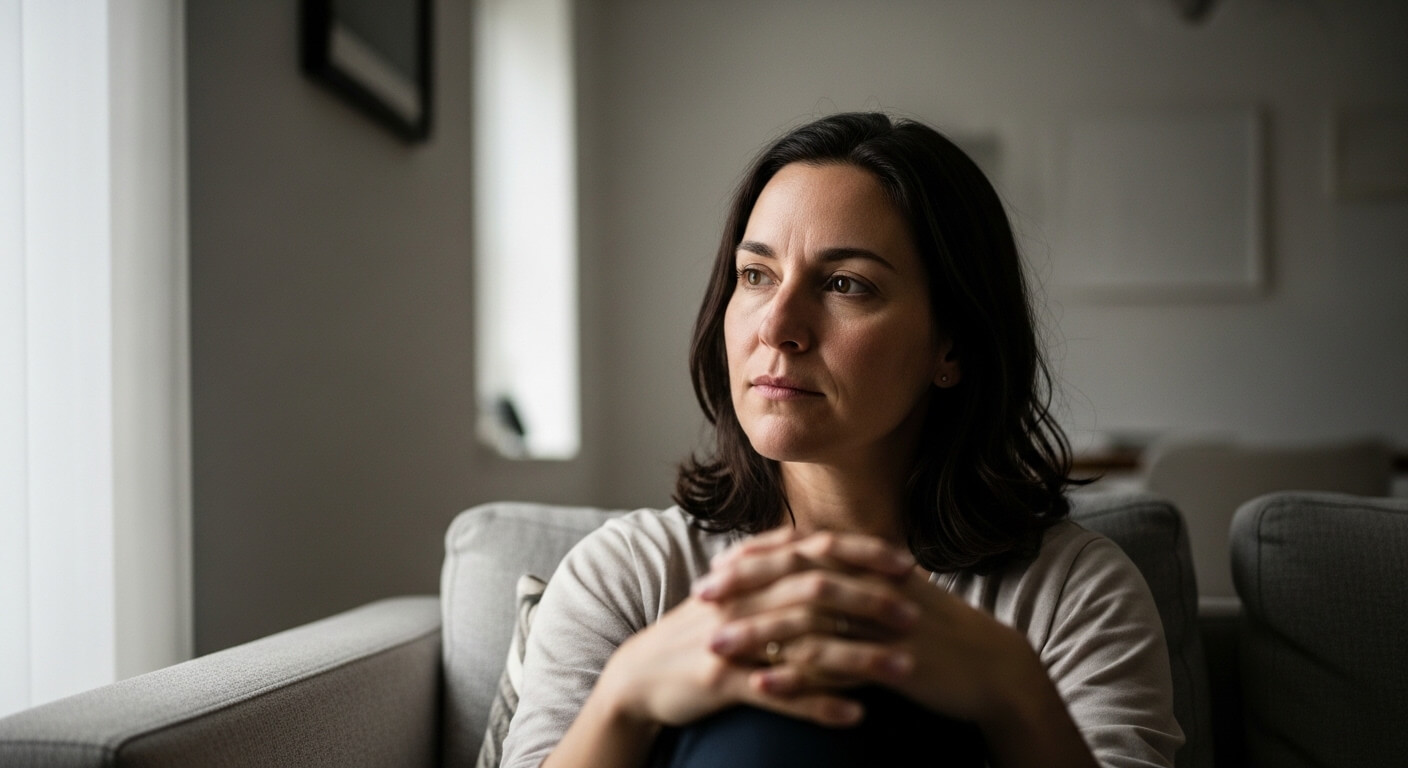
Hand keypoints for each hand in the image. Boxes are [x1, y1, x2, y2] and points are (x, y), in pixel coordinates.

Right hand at [596, 527, 920, 728]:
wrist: (638, 675)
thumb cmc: (697, 634)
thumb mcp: (733, 591)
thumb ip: (773, 567)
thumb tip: (822, 545)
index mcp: (749, 573)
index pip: (813, 550)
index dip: (862, 553)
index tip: (908, 562)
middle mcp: (742, 598)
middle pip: (816, 590)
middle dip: (870, 601)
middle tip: (916, 615)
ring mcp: (731, 639)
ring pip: (805, 642)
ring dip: (860, 656)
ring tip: (904, 668)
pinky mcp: (721, 682)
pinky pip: (779, 695)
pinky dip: (819, 705)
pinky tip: (856, 716)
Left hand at [700, 531, 1047, 726]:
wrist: (992, 669)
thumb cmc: (936, 632)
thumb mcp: (892, 593)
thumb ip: (850, 578)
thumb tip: (806, 566)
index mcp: (868, 565)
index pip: (800, 551)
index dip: (756, 557)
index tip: (715, 567)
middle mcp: (871, 585)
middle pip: (794, 577)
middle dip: (744, 586)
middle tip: (701, 598)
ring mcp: (881, 623)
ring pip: (806, 623)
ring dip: (757, 634)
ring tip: (715, 646)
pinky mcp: (891, 662)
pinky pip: (834, 668)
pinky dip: (795, 677)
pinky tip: (761, 686)